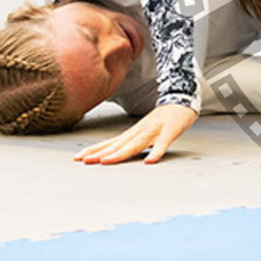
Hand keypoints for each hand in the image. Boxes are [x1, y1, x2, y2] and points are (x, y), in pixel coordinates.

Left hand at [74, 104, 197, 164]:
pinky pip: (163, 144)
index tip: (79, 157)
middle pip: (119, 144)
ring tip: (107, 161)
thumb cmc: (162, 119)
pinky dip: (156, 152)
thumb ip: (131, 142)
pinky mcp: (169, 132)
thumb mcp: (143, 130)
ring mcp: (154, 131)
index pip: (111, 142)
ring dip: (121, 153)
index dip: (95, 150)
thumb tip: (113, 153)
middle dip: (101, 153)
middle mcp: (140, 131)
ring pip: (136, 144)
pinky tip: (150, 161)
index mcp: (133, 132)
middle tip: (85, 161)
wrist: (182, 99)